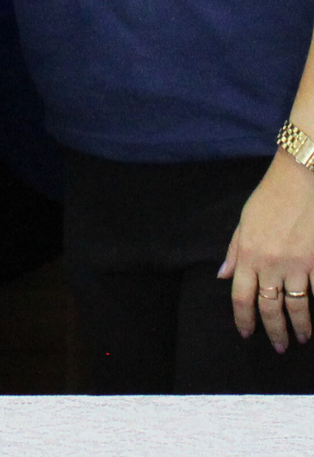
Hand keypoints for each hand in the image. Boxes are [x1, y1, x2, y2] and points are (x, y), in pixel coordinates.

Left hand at [219, 150, 313, 350]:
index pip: (242, 297)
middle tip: (278, 346)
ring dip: (300, 327)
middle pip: (270, 308)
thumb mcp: (244, 221)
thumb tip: (225, 275)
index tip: (246, 334)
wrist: (301, 178)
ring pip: (298, 307)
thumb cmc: (270, 196)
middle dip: (273, 331)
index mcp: (249, 254)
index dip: (243, 320)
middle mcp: (271, 264)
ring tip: (302, 337)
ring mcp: (298, 265)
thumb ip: (235, 250)